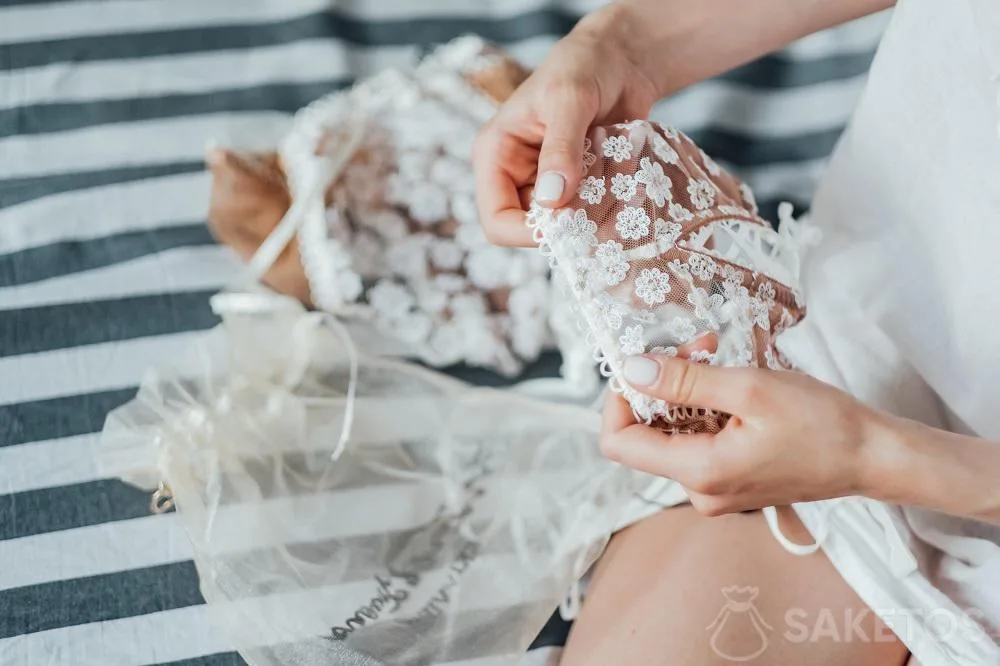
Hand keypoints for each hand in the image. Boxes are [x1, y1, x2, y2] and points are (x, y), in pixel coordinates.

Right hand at [472, 4, 659, 245]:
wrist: (622, 57)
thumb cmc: (585, 65)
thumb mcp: (569, 99)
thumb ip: (561, 149)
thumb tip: (552, 201)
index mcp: (496, 155)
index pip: (496, 220)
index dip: (526, 233)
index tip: (569, 225)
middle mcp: (516, 175)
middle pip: (530, 229)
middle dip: (565, 225)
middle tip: (599, 208)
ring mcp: (547, 182)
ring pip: (563, 225)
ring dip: (590, 216)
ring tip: (615, 189)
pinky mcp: (576, 184)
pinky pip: (587, 213)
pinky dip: (606, 208)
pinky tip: (623, 186)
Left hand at [599, 354, 892, 515]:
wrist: (872, 457)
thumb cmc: (822, 424)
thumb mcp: (749, 389)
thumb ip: (684, 381)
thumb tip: (631, 370)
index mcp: (699, 473)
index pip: (619, 443)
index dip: (618, 400)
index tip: (642, 364)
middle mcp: (700, 490)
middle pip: (646, 433)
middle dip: (662, 385)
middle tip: (696, 348)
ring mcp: (715, 488)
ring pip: (673, 432)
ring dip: (687, 391)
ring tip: (718, 358)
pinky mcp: (730, 479)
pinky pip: (697, 440)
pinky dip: (705, 407)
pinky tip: (731, 383)